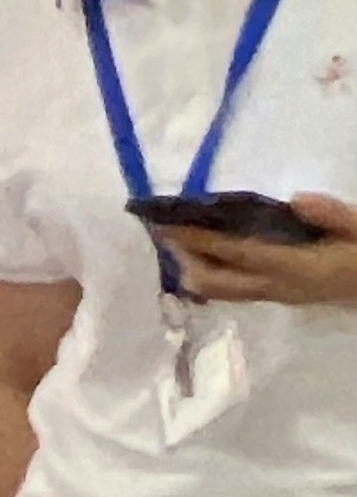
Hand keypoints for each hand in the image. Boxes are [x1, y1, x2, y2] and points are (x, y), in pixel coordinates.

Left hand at [157, 193, 356, 306]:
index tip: (167, 224)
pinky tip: (204, 252)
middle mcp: (277, 288)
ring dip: (194, 267)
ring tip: (175, 239)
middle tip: (162, 230)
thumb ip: (334, 216)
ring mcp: (276, 297)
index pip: (235, 253)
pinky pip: (233, 289)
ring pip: (220, 290)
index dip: (198, 240)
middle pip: (214, 282)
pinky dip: (212, 271)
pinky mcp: (279, 297)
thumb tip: (297, 200)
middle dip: (184, 258)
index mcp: (295, 269)